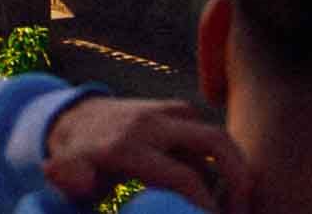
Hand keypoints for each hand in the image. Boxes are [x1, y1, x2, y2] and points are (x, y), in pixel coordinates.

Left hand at [41, 93, 246, 213]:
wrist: (70, 116)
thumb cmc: (75, 157)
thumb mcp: (68, 171)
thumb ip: (72, 177)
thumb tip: (70, 179)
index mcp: (127, 148)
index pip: (183, 177)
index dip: (205, 204)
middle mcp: (150, 125)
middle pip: (215, 142)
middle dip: (239, 176)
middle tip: (242, 209)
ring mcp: (163, 111)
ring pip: (216, 136)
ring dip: (234, 167)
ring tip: (236, 202)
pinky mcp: (172, 108)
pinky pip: (205, 130)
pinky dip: (218, 157)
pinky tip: (219, 185)